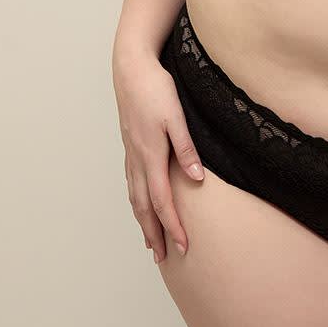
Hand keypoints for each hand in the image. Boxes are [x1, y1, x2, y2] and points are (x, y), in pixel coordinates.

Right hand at [112, 53, 204, 262]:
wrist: (131, 68)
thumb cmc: (156, 88)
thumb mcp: (177, 116)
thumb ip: (186, 148)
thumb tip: (197, 179)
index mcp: (151, 154)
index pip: (162, 201)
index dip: (173, 226)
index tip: (183, 247)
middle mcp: (138, 159)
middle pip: (144, 206)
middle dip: (155, 233)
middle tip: (165, 258)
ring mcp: (131, 153)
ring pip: (134, 197)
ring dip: (143, 222)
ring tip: (151, 242)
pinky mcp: (130, 145)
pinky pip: (131, 182)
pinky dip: (136, 201)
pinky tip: (140, 205)